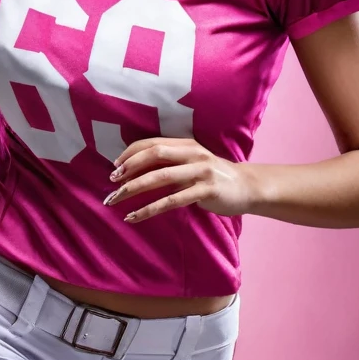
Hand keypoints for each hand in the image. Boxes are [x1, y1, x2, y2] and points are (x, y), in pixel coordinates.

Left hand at [103, 137, 255, 223]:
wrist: (247, 187)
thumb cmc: (214, 177)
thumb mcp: (193, 163)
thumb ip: (171, 162)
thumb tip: (136, 170)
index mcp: (186, 144)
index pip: (152, 143)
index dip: (130, 153)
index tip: (114, 167)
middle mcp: (193, 154)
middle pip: (154, 155)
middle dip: (129, 169)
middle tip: (111, 183)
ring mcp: (201, 171)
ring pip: (160, 177)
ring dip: (134, 189)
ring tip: (115, 200)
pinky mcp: (206, 190)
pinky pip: (172, 200)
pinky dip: (150, 209)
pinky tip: (134, 216)